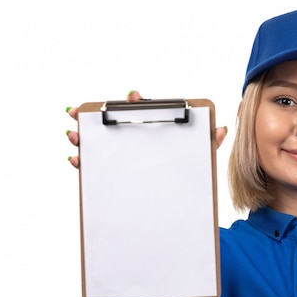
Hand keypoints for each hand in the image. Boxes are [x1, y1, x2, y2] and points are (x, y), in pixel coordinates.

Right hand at [66, 90, 228, 168]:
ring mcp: (123, 156)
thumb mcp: (199, 158)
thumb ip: (208, 143)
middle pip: (112, 124)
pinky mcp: (114, 173)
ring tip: (73, 135)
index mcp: (154, 131)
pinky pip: (95, 166)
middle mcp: (135, 141)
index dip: (136, 102)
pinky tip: (76, 159)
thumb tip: (222, 128)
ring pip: (98, 143)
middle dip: (94, 116)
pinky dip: (84, 161)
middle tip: (81, 111)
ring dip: (82, 137)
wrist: (180, 201)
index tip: (132, 95)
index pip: (144, 111)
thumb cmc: (188, 171)